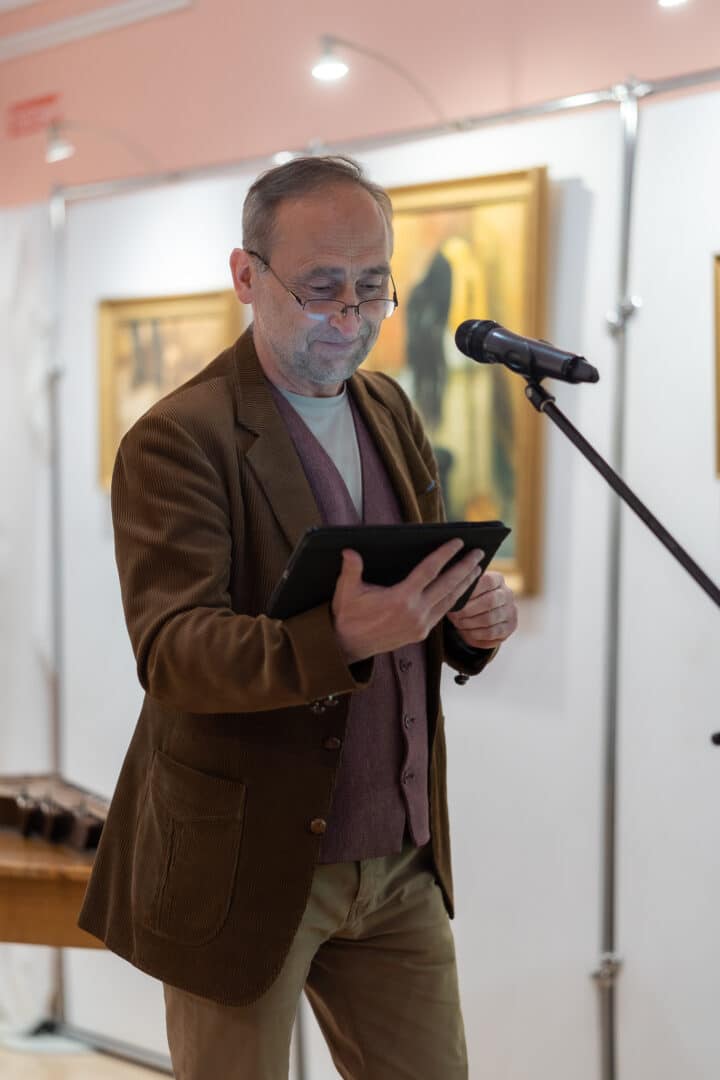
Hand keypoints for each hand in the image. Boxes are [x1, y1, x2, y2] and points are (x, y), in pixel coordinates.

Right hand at [331, 539, 484, 663]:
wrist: (349, 646)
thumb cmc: (348, 615)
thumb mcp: (346, 591)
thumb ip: (351, 570)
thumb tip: (349, 550)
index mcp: (400, 599)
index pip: (429, 571)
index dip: (445, 555)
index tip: (458, 542)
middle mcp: (415, 613)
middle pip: (448, 585)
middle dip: (465, 567)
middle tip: (479, 552)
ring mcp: (420, 625)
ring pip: (449, 601)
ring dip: (465, 583)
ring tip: (477, 568)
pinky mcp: (421, 633)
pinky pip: (443, 612)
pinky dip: (455, 599)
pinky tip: (461, 589)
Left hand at [445, 571, 517, 649]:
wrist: (479, 616)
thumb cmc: (469, 598)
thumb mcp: (466, 589)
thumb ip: (462, 587)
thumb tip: (452, 591)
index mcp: (498, 579)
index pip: (488, 581)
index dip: (471, 590)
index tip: (455, 597)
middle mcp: (507, 594)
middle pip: (490, 601)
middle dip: (468, 609)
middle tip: (454, 614)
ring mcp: (510, 611)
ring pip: (489, 619)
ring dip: (470, 622)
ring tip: (458, 622)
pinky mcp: (509, 627)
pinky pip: (491, 633)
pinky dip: (475, 633)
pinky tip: (465, 631)